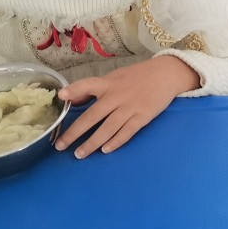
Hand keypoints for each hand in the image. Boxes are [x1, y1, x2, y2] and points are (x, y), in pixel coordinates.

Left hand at [54, 55, 200, 157]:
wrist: (167, 74)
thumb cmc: (138, 75)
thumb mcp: (116, 76)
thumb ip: (97, 88)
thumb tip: (74, 99)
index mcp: (109, 83)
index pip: (88, 85)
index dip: (75, 90)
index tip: (61, 96)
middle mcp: (117, 96)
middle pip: (93, 115)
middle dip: (75, 132)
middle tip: (60, 146)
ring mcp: (130, 107)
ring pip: (108, 128)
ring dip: (92, 143)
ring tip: (80, 154)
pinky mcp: (143, 116)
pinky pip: (127, 132)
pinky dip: (116, 142)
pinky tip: (105, 150)